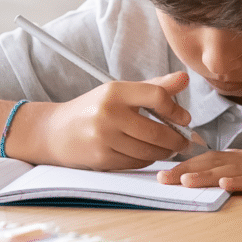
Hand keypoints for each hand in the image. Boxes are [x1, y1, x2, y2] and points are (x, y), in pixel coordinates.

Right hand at [27, 72, 193, 169]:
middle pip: (157, 131)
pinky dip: (147, 160)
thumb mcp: (120, 92)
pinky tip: (148, 154)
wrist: (55, 131)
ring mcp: (104, 138)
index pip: (156, 96)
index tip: (184, 118)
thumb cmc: (94, 109)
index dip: (175, 110)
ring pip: (149, 151)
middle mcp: (108, 113)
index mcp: (115, 91)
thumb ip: (154, 87)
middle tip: (185, 141)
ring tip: (170, 148)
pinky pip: (136, 163)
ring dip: (165, 152)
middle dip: (177, 139)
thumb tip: (185, 78)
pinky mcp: (101, 158)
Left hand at [155, 130, 241, 192]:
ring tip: (182, 180)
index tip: (164, 172)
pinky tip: (226, 183)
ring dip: (206, 175)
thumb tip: (233, 182)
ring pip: (233, 169)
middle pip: (215, 162)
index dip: (188, 164)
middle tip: (159, 177)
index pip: (214, 159)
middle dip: (186, 169)